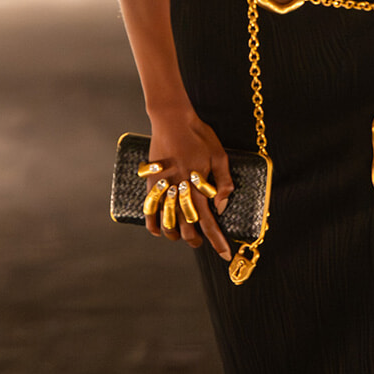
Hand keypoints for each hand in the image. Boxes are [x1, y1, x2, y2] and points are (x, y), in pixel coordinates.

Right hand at [144, 109, 234, 260]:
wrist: (172, 119)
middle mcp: (179, 192)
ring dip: (176, 235)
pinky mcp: (151, 183)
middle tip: (203, 242)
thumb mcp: (219, 155)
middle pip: (187, 229)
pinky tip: (160, 230)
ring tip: (184, 236)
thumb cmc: (199, 135)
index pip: (209, 223)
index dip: (217, 241)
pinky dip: (153, 224)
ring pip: (168, 224)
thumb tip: (221, 206)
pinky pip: (149, 211)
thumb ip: (222, 182)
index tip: (225, 254)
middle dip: (196, 241)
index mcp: (197, 187)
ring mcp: (162, 189)